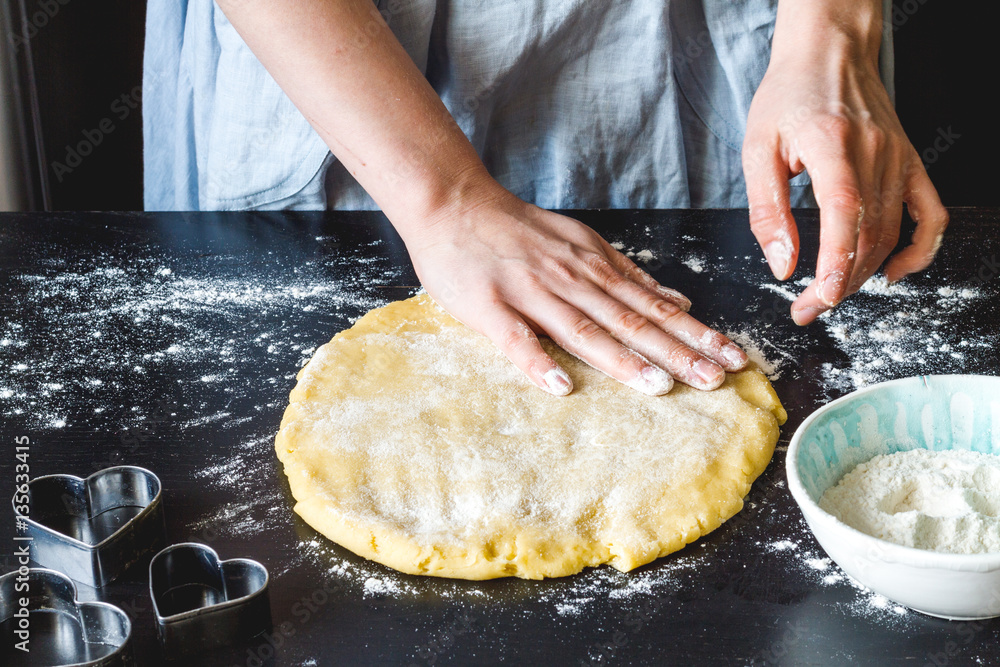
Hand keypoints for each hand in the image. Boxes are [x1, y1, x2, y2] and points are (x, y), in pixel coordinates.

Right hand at [401, 178, 749, 395]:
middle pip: (631, 321)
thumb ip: (626, 273)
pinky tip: (561, 387)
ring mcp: (530, 292)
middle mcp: (571, 279)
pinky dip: (538, 363)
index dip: (695, 332)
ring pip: (584, 330)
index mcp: (594, 267)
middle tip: (717, 378)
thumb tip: (679, 299)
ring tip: (660, 386)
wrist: (453, 202)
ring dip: (623, 359)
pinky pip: (515, 339)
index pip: (654, 305)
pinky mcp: (488, 306)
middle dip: (677, 350)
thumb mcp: (581, 241)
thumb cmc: (515, 228)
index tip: (732, 357)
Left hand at [742, 1, 947, 324]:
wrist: (828, 53)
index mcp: (833, 144)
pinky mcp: (910, 163)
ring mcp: (899, 159)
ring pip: (890, 233)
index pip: (845, 213)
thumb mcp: (757, 150)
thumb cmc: (786, 98)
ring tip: (828, 296)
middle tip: (805, 310)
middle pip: (867, 234)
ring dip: (861, 273)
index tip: (818, 299)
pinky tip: (891, 273)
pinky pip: (930, 214)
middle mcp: (875, 152)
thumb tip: (782, 264)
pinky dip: (918, 250)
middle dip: (837, 283)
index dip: (835, 262)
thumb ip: (767, 210)